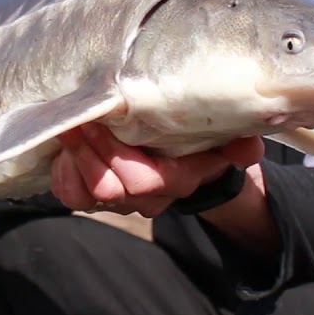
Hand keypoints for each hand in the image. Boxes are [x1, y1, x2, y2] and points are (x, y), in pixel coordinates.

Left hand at [51, 123, 264, 217]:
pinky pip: (73, 196)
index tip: (105, 114)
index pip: (148, 180)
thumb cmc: (206, 140)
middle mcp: (150, 196)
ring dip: (75, 159)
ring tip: (69, 126)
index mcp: (181, 179)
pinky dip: (65, 172)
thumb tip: (248, 149)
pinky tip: (65, 147)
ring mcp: (122, 200)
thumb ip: (239, 142)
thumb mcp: (228, 138)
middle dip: (92, 150)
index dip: (119, 153)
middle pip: (113, 187)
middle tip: (80, 116)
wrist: (193, 161)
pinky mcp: (98, 197)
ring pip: (88, 194)